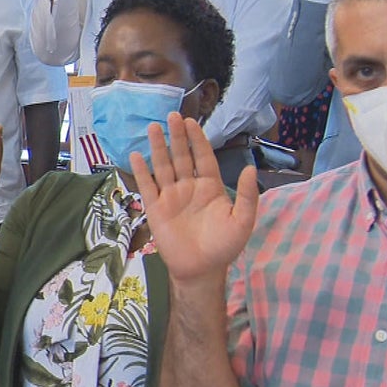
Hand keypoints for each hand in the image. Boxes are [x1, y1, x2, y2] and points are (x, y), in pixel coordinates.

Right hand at [131, 114, 257, 284]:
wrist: (201, 270)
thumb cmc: (224, 246)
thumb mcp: (242, 221)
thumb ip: (247, 195)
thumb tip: (251, 168)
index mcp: (210, 187)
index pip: (202, 157)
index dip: (197, 140)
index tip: (191, 122)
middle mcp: (189, 187)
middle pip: (181, 156)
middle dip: (176, 137)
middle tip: (172, 116)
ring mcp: (171, 197)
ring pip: (163, 166)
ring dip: (158, 148)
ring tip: (154, 128)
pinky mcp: (156, 209)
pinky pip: (147, 186)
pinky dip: (141, 171)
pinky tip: (136, 156)